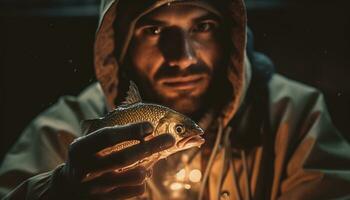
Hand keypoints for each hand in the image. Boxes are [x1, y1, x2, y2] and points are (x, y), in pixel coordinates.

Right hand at [52, 121, 174, 198]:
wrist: (66, 189)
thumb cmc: (86, 159)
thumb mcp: (88, 145)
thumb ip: (109, 137)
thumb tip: (146, 130)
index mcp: (80, 149)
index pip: (107, 137)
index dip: (130, 131)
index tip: (150, 126)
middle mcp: (85, 170)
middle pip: (123, 158)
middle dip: (150, 147)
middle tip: (169, 139)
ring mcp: (94, 189)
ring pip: (132, 178)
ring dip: (147, 167)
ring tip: (154, 160)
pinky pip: (132, 192)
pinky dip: (142, 183)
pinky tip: (143, 175)